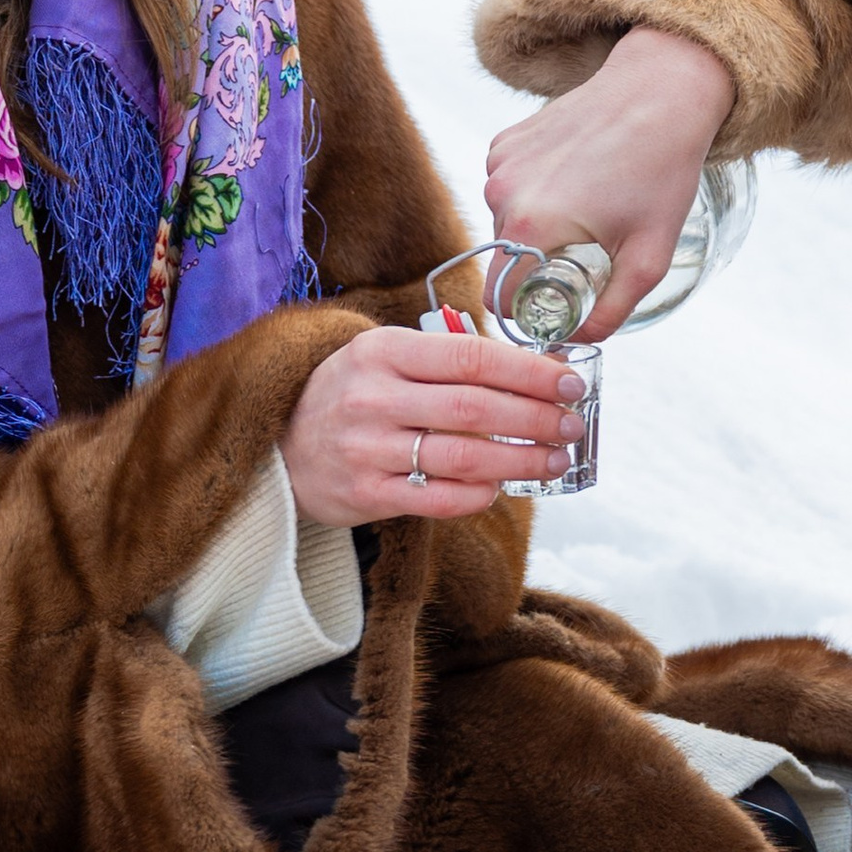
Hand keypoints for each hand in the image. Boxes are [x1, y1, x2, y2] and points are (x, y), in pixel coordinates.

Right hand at [281, 324, 585, 524]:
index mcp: (383, 351)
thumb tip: (537, 371)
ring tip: (555, 459)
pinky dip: (481, 495)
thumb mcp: (387, 358)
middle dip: (536, 417)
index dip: (530, 372)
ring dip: (521, 460)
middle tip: (573, 425)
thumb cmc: (352, 393)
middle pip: (476, 409)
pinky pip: (439, 499)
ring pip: (464, 458)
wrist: (278, 444)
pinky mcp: (365, 494)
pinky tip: (503, 487)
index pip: (473, 357)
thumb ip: (450, 360)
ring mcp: (366, 449)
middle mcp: (373, 398)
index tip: (569, 383)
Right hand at [484, 25, 738, 337]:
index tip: (560, 308)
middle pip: (505, 262)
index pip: (501, 300)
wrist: (660, 91)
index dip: (529, 315)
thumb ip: (612, 310)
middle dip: (538, 269)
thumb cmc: (662, 171)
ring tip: (590, 208)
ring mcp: (499, 163)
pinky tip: (576, 177)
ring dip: (537, 229)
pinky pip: (509, 189)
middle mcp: (501, 194)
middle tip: (589, 254)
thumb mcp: (649, 255)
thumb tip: (580, 341)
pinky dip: (534, 194)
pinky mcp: (504, 140)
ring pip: (505, 224)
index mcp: (529, 227)